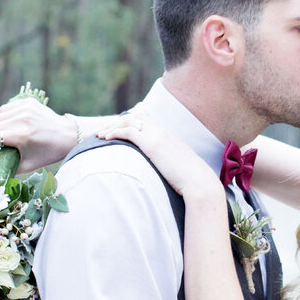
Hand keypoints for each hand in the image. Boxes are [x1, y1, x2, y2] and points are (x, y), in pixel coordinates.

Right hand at [0, 101, 74, 173]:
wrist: (68, 135)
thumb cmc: (48, 153)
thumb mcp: (29, 165)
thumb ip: (8, 166)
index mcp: (21, 135)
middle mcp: (22, 119)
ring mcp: (25, 108)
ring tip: (7, 135)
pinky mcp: (28, 102)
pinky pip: (5, 109)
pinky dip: (4, 117)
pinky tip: (12, 124)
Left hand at [97, 112, 221, 200]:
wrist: (199, 182)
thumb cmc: (191, 180)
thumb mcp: (178, 168)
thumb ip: (169, 164)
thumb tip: (164, 173)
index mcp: (168, 136)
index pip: (146, 120)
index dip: (129, 122)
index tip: (117, 130)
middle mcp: (162, 132)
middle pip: (135, 117)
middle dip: (117, 122)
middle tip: (103, 132)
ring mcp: (157, 136)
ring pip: (129, 121)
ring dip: (112, 127)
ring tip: (99, 135)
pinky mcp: (152, 144)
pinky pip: (128, 132)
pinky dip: (114, 132)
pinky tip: (105, 139)